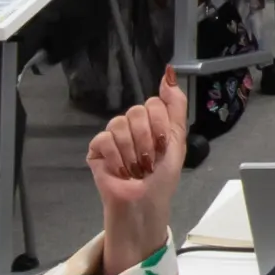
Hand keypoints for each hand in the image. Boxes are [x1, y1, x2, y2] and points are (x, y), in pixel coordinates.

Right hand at [85, 70, 190, 271]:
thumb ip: (176, 105)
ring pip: (119, 124)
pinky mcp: (97, 150)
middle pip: (136, 112)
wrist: (145, 202)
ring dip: (133, 151)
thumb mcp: (177, 139)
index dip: (160, 126)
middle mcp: (131, 125)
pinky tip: (121, 171)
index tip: (163, 146)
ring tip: (136, 169)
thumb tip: (168, 73)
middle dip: (147, 140)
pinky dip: (117, 158)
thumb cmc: (162, 177)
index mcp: (151, 121)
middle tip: (149, 161)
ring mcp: (113, 136)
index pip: (153, 103)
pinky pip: (104, 139)